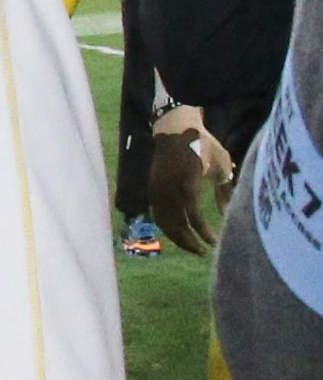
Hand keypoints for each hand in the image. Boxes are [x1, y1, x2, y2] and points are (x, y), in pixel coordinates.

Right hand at [146, 117, 234, 257]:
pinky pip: (157, 213)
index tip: (214, 243)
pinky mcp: (152, 188)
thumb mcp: (221, 165)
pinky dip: (167, 225)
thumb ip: (225, 191)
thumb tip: (227, 214)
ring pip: (163, 221)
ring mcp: (157, 189)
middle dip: (188, 242)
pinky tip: (177, 230)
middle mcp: (168, 190)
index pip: (194, 218)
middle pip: (175, 225)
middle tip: (202, 252)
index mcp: (186, 184)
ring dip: (176, 236)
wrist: (174, 127)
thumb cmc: (203, 144)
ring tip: (190, 245)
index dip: (204, 233)